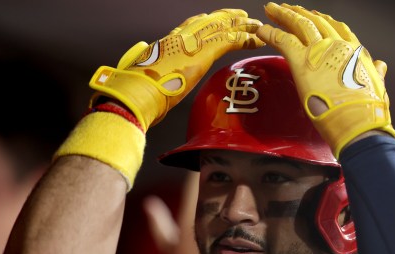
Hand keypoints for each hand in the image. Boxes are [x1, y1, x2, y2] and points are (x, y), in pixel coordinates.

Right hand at [90, 9, 264, 130]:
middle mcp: (180, 36)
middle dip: (230, 19)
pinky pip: (227, 41)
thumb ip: (153, 70)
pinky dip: (243, 39)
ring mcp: (191, 43)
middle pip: (211, 21)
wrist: (136, 92)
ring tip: (257, 28)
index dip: (210, 21)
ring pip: (222, 28)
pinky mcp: (201, 53)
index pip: (193, 24)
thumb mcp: (144, 76)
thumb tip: (149, 74)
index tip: (221, 20)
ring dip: (242, 28)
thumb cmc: (136, 90)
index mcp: (168, 41)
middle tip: (246, 19)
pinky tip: (253, 40)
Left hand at [257, 3, 394, 155]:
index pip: (337, 29)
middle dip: (299, 13)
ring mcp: (319, 51)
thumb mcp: (377, 87)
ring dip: (283, 16)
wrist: (358, 122)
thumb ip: (375, 74)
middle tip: (286, 8)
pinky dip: (270, 33)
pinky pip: (283, 40)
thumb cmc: (368, 112)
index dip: (324, 21)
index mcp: (354, 51)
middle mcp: (337, 46)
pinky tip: (261, 30)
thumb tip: (380, 66)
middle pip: (315, 22)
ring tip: (271, 10)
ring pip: (298, 25)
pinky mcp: (302, 61)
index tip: (316, 16)